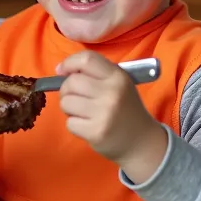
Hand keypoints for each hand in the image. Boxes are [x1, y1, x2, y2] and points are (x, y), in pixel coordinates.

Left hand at [57, 51, 166, 181]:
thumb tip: (60, 69)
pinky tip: (88, 125)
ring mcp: (104, 113)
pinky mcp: (96, 132)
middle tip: (77, 98)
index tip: (62, 71)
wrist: (141, 141)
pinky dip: (74, 125)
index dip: (69, 63)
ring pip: (66, 102)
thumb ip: (94, 73)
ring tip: (83, 112)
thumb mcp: (118, 84)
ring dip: (69, 108)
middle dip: (67, 90)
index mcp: (118, 76)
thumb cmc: (124, 108)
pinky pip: (70, 123)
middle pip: (71, 82)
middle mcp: (112, 92)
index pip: (86, 59)